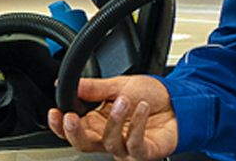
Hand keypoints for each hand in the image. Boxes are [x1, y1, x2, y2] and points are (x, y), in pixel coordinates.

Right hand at [48, 75, 176, 160]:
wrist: (180, 102)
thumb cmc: (150, 95)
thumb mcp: (120, 84)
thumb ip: (94, 88)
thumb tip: (67, 83)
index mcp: (99, 122)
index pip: (74, 128)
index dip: (60, 125)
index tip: (55, 112)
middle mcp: (110, 137)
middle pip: (83, 143)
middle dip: (74, 132)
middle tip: (71, 116)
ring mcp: (126, 147)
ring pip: (109, 142)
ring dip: (114, 120)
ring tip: (123, 99)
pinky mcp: (144, 153)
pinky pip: (134, 144)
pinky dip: (137, 125)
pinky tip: (142, 108)